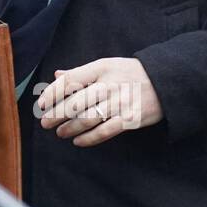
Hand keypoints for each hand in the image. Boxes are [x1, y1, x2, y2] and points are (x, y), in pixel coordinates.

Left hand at [34, 58, 163, 146]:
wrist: (166, 81)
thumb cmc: (130, 73)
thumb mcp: (106, 65)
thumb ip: (81, 72)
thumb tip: (57, 76)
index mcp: (100, 68)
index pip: (69, 81)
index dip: (52, 94)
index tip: (41, 104)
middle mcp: (109, 85)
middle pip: (75, 103)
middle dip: (56, 115)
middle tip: (45, 123)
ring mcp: (120, 103)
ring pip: (87, 119)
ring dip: (69, 128)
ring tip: (60, 133)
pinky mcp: (130, 119)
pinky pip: (104, 132)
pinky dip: (88, 139)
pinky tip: (78, 141)